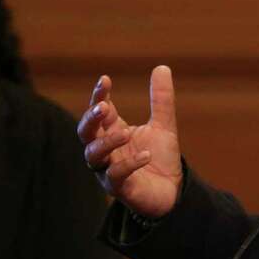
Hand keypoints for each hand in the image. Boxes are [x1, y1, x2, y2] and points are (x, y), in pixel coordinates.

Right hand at [77, 65, 183, 218]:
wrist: (173, 191)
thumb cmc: (160, 158)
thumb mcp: (164, 125)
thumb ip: (161, 100)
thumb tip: (162, 67)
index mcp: (112, 131)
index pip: (98, 111)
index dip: (98, 95)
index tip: (105, 80)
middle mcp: (105, 150)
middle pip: (85, 133)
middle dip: (91, 119)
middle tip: (104, 106)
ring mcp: (108, 170)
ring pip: (93, 155)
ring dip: (107, 142)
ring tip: (126, 132)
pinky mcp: (119, 189)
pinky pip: (115, 176)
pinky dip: (129, 164)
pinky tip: (146, 154)